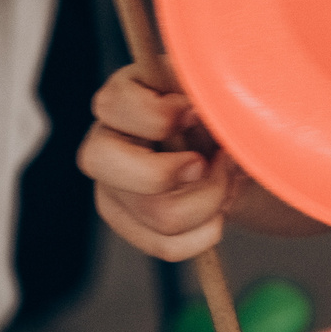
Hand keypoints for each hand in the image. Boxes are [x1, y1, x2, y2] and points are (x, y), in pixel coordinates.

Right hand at [80, 66, 236, 261]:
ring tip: (227, 179)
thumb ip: (202, 86)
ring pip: (154, 213)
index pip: (112, 104)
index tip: (197, 114)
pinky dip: (206, 231)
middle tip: (205, 163)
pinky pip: (167, 246)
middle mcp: (105, 142)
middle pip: (100, 162)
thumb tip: (200, 106)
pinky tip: (219, 207)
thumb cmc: (217, 109)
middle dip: (165, 171)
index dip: (160, 116)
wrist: (230, 148)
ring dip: (209, 201)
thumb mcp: (212, 86)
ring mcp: (113, 188)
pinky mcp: (131, 226)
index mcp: (122, 98)